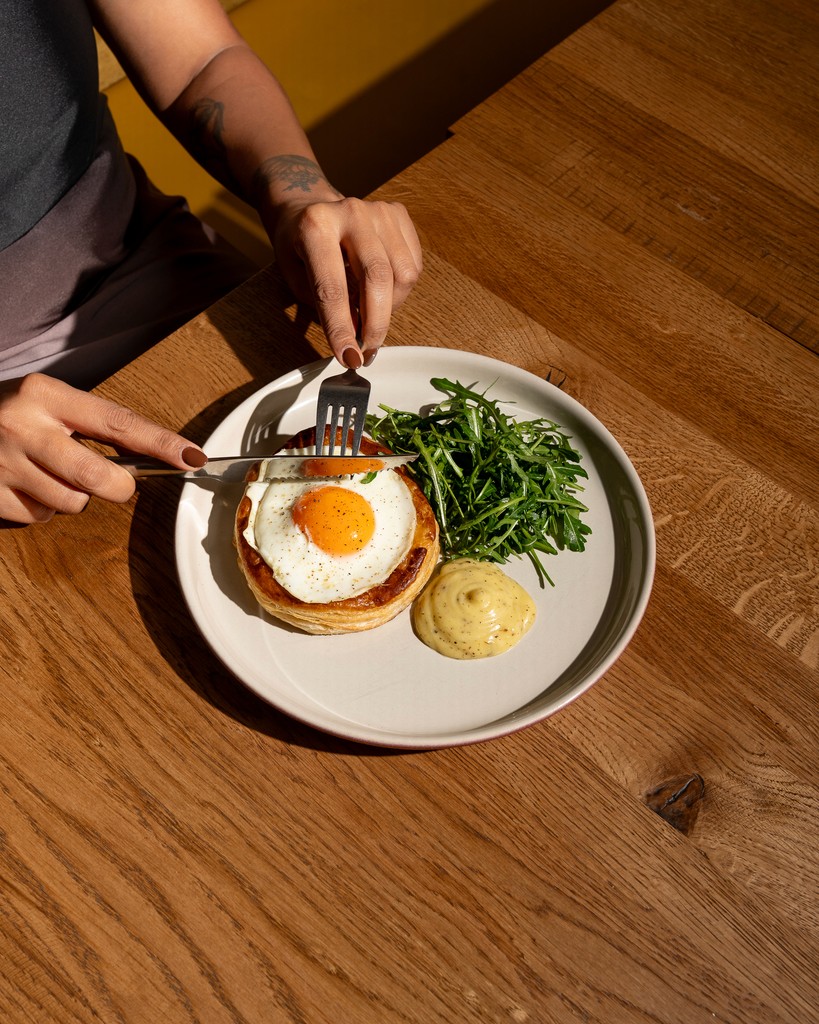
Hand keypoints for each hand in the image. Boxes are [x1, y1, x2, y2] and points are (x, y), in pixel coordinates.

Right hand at [0, 374, 206, 523]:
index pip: (118, 422)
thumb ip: (89, 425)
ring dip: (72, 496)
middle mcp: (23, 427)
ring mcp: (3, 463)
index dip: (160, 443)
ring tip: (47, 472)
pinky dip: (39, 508)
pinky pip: (39, 517)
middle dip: (117, 487)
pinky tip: (22, 484)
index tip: (192, 457)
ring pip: (72, 503)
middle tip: (113, 481)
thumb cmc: (6, 412)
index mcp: (45, 395)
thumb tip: (151, 456)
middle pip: (100, 478)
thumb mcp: (44, 401)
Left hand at [269, 196, 422, 366]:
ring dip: (390, 307)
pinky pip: (413, 265)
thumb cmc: (299, 245)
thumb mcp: (295, 276)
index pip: (332, 287)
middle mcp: (351, 212)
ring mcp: (379, 210)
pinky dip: (400, 290)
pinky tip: (381, 291)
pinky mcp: (398, 214)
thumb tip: (356, 337)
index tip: (349, 358)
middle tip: (368, 349)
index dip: (342, 328)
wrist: (308, 205)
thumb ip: (324, 305)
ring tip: (371, 314)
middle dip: (375, 324)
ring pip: (403, 275)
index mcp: (316, 226)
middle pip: (377, 278)